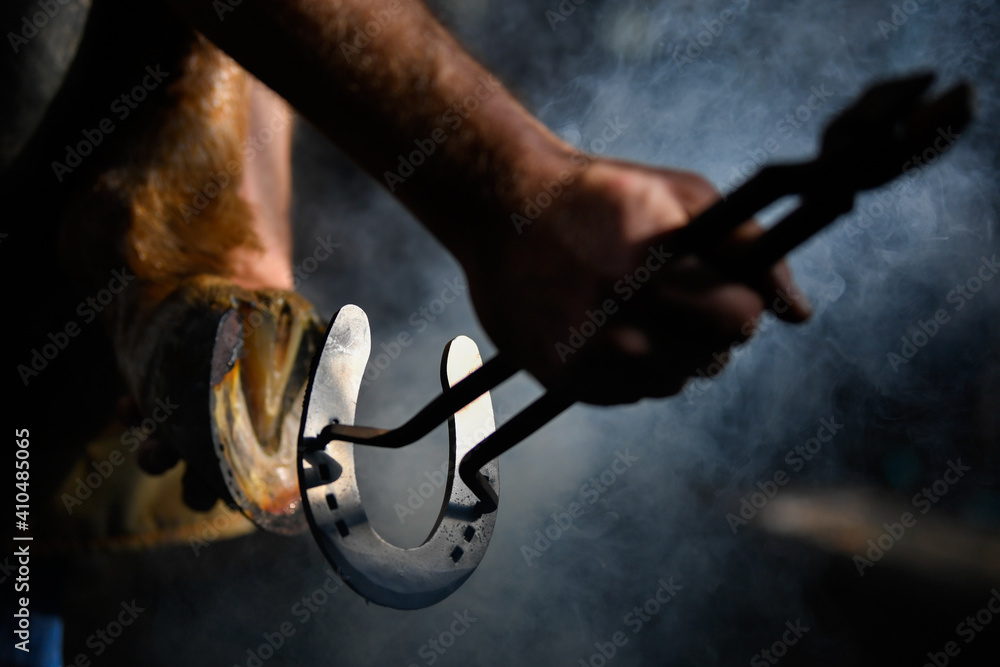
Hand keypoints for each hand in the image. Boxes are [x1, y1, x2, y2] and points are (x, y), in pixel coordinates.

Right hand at [464, 154, 811, 404]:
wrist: (503, 209)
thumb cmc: (600, 195)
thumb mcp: (682, 195)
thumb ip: (747, 247)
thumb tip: (800, 313)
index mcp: (656, 269)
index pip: (740, 317)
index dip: (739, 298)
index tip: (720, 282)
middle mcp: (621, 319)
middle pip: (712, 356)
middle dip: (709, 327)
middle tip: (678, 294)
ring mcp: (591, 354)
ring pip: (675, 380)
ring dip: (673, 350)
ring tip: (640, 307)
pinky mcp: (567, 378)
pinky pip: (634, 393)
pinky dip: (636, 367)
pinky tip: (615, 326)